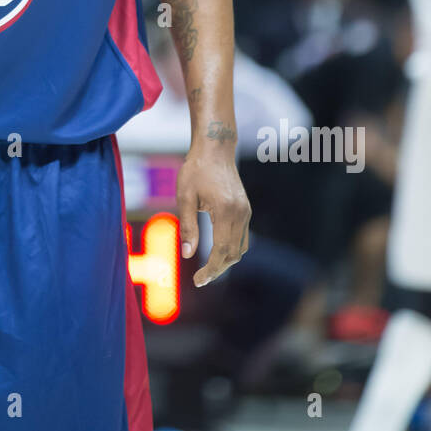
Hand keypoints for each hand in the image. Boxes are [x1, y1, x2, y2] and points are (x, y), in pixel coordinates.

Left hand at [176, 147, 250, 287]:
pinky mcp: (245, 209)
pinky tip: (216, 252)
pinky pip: (242, 237)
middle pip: (233, 254)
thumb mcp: (185, 197)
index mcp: (225, 210)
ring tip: (207, 269)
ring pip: (241, 248)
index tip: (198, 281)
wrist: (215, 149)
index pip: (221, 251)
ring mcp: (246, 211)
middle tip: (200, 280)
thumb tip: (188, 255)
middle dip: (218, 270)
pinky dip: (231, 249)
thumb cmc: (195, 169)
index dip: (211, 270)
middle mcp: (240, 213)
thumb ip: (187, 227)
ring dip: (226, 261)